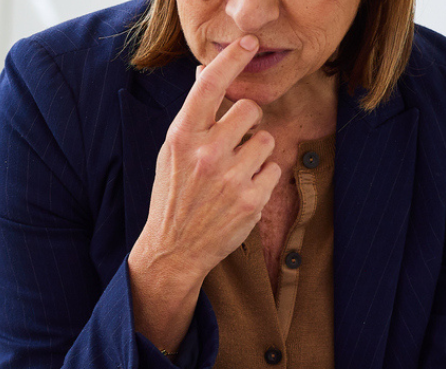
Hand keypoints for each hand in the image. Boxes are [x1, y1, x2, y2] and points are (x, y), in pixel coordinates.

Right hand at [126, 35, 281, 348]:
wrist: (173, 250)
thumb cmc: (172, 196)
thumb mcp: (171, 153)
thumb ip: (193, 116)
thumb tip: (204, 74)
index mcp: (182, 137)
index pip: (210, 85)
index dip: (232, 58)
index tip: (249, 43)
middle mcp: (206, 154)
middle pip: (250, 108)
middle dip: (246, 122)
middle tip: (231, 145)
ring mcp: (230, 177)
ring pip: (266, 138)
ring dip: (255, 152)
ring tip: (233, 174)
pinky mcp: (252, 199)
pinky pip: (273, 168)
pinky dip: (262, 179)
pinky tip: (240, 193)